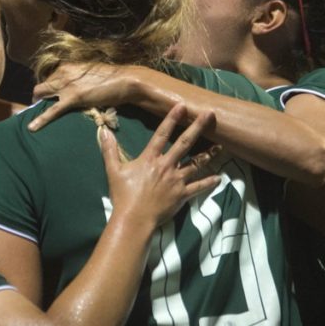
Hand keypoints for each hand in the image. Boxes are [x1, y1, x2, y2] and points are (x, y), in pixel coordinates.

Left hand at [29, 62, 141, 131]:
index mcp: (67, 66)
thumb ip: (77, 78)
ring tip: (36, 117)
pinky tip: (32, 127)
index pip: (49, 78)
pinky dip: (41, 119)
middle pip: (42, 86)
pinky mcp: (73, 97)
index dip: (48, 89)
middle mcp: (63, 72)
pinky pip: (52, 110)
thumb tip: (73, 87)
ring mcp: (67, 84)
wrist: (125, 81)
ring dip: (39, 106)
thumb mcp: (89, 74)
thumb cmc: (111, 79)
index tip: (49, 97)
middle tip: (41, 108)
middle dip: (39, 98)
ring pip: (41, 95)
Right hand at [101, 104, 220, 226]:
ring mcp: (176, 181)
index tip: (181, 106)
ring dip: (209, 154)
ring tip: (221, 146)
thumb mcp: (113, 170)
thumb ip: (109, 150)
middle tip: (209, 115)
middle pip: (185, 143)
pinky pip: (198, 187)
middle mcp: (166, 166)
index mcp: (150, 159)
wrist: (134, 219)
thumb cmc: (123, 195)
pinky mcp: (182, 195)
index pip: (161, 134)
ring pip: (197, 164)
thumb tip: (103, 131)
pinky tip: (219, 178)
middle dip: (197, 127)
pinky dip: (209, 182)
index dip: (171, 119)